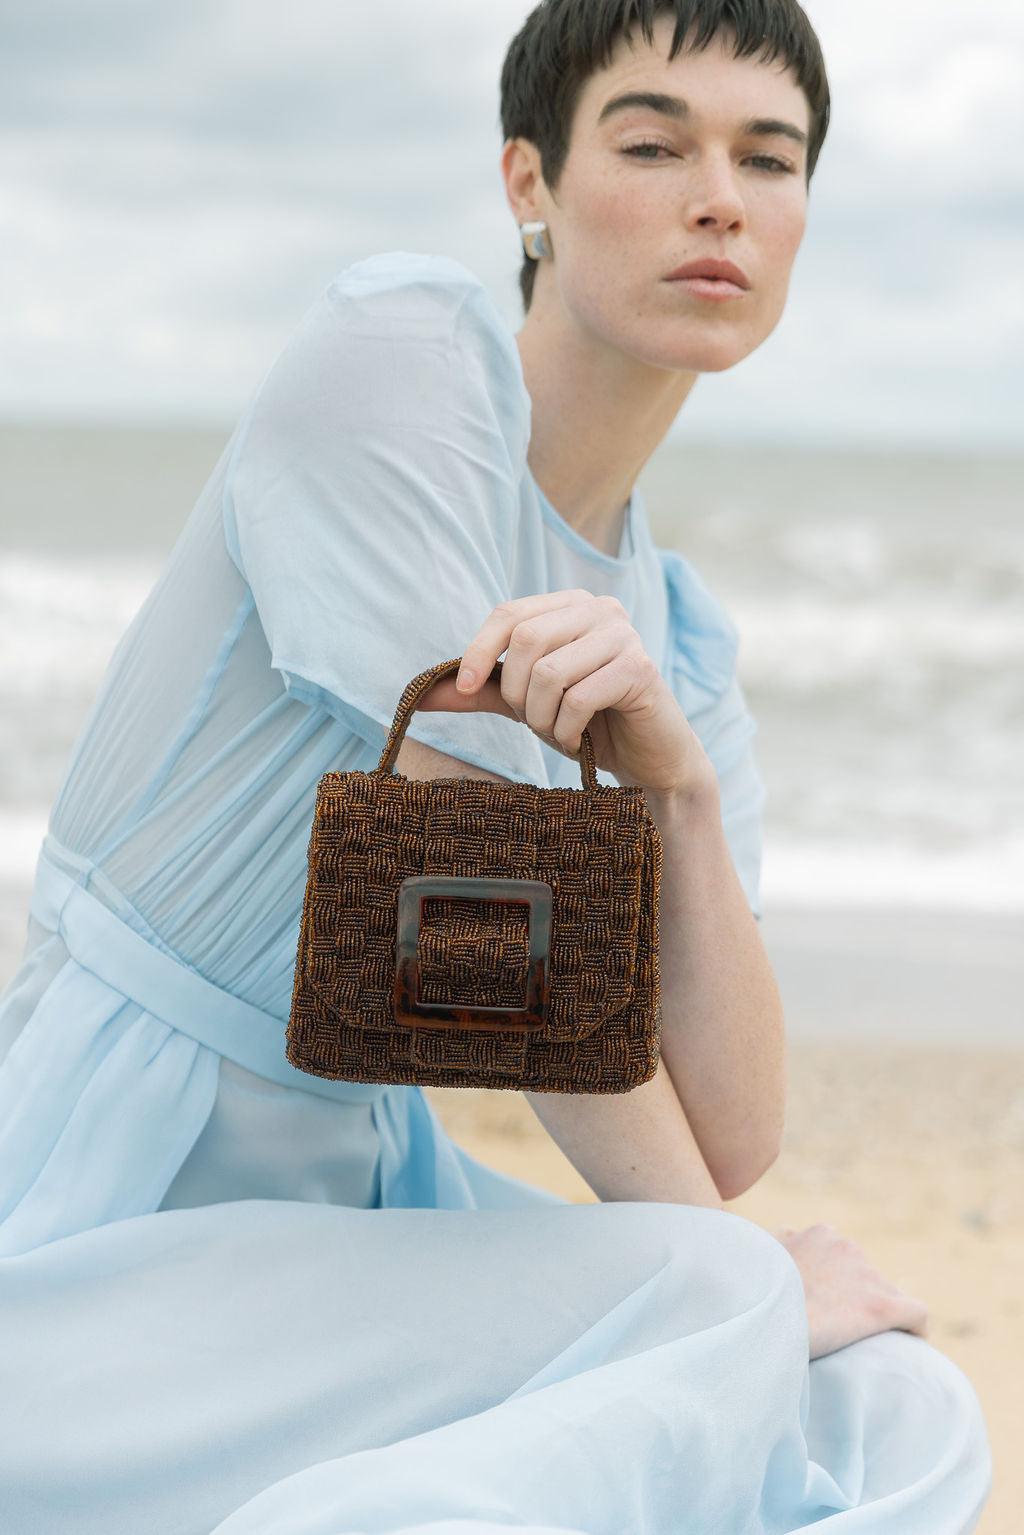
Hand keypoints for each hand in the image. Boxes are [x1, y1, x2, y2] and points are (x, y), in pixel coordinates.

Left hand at [416, 589, 712, 794]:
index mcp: (570, 606)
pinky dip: (566, 728)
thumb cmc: (588, 724)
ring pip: (550, 672)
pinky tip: (577, 740)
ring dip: (541, 716)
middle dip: (517, 693)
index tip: (465, 688)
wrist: (649, 760)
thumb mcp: (526, 705)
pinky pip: (579, 697)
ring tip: (557, 732)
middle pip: (527, 640)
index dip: (479, 650)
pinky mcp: (640, 669)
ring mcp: (624, 635)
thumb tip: (422, 695)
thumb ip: (480, 692)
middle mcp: (600, 609)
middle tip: (531, 721)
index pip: (510, 613)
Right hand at [770, 1222, 928, 1359]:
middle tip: (839, 1329)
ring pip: (888, 1294)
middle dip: (856, 1297)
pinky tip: (911, 1344)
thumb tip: (791, 1232)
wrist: (762, 1316)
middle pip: (865, 1275)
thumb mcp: (759, 1251)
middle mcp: (847, 1248)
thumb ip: (779, 1238)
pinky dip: (915, 1328)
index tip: (827, 1305)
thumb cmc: (754, 1289)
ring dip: (877, 1314)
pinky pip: (915, 1314)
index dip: (838, 1283)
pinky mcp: (881, 1306)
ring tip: (864, 1343)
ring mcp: (866, 1276)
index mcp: (821, 1235)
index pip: (844, 1256)